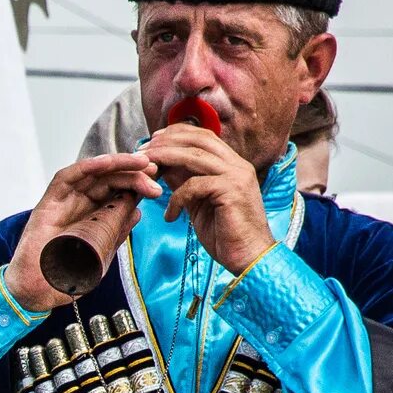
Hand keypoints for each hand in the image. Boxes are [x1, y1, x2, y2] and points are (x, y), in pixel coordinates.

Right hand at [4, 153, 158, 314]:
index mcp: (95, 218)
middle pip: (110, 180)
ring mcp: (64, 203)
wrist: (39, 292)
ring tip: (140, 164)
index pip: (119, 193)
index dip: (138, 185)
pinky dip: (87, 167)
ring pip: (93, 174)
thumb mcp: (102, 252)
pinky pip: (68, 177)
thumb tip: (136, 211)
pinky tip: (107, 163)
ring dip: (118, 165)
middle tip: (153, 174)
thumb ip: (117, 230)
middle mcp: (80, 207)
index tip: (157, 186)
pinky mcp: (49, 202)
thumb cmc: (67, 277)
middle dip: (134, 174)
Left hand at [142, 123, 275, 276]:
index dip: (177, 135)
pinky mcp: (231, 191)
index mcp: (232, 165)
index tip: (154, 141)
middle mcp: (237, 165)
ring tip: (146, 172)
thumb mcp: (199, 203)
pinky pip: (194, 185)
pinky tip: (170, 217)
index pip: (204, 137)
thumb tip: (164, 168)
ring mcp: (236, 175)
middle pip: (198, 140)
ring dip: (165, 160)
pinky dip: (176, 199)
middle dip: (166, 142)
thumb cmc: (225, 234)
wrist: (249, 257)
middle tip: (142, 152)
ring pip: (194, 157)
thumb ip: (186, 183)